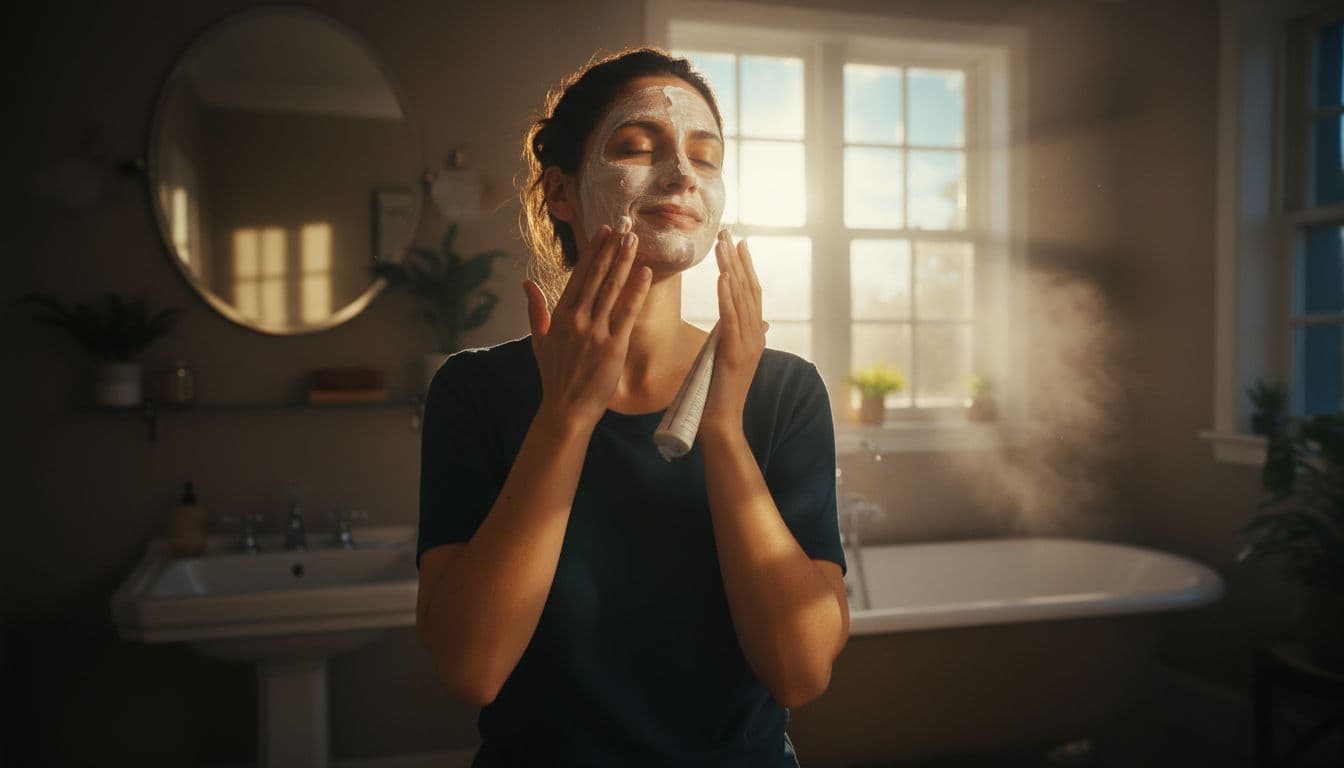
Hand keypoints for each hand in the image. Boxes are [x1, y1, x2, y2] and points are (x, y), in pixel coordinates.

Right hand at [523, 221, 650, 431]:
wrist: (566, 409)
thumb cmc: (554, 376)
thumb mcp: (539, 340)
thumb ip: (535, 309)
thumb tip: (527, 283)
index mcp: (560, 315)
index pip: (579, 275)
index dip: (594, 251)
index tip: (605, 232)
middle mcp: (577, 318)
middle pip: (597, 276)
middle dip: (611, 248)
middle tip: (625, 226)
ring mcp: (595, 331)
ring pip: (612, 288)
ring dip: (623, 261)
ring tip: (634, 240)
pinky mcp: (613, 345)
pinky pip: (627, 312)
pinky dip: (636, 290)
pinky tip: (644, 272)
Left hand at [702, 229, 765, 435]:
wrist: (721, 424)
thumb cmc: (718, 394)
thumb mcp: (728, 359)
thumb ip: (737, 336)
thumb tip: (752, 319)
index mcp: (753, 335)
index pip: (751, 292)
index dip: (745, 266)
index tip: (736, 242)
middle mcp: (755, 336)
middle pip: (749, 288)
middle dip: (738, 259)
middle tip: (728, 231)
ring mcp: (747, 344)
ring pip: (741, 299)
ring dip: (733, 269)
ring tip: (724, 245)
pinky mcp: (734, 354)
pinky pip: (732, 319)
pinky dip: (728, 297)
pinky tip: (724, 277)